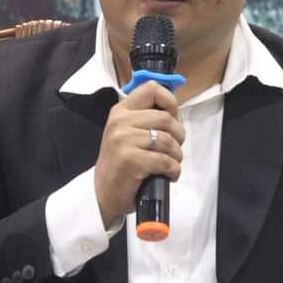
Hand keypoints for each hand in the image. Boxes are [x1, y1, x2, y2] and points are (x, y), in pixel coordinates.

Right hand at [94, 80, 184, 226]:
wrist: (104, 193)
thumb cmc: (120, 164)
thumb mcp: (127, 134)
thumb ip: (145, 119)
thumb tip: (175, 112)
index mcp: (120, 111)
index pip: (151, 89)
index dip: (169, 101)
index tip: (173, 117)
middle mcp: (120, 122)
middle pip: (166, 118)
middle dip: (178, 136)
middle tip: (174, 149)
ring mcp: (123, 140)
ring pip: (167, 140)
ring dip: (176, 155)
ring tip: (170, 164)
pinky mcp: (131, 160)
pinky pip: (165, 160)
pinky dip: (173, 170)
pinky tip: (168, 175)